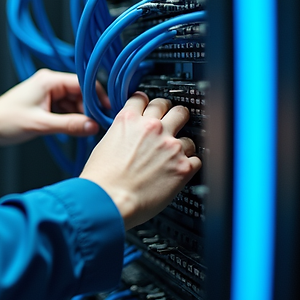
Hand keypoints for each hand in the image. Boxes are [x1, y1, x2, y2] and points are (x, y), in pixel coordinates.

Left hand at [0, 68, 104, 150]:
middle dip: (89, 109)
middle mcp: (50, 83)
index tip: (108, 112)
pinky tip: (73, 130)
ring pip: (74, 103)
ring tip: (85, 130)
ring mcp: (47, 93)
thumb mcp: (40, 124)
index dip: (98, 97)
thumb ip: (69, 125)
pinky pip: (65, 109)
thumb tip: (93, 126)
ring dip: (80, 116)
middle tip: (97, 126)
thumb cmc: (5, 120)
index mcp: (49, 80)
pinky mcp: (45, 103)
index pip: (83, 83)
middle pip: (81, 93)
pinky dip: (70, 119)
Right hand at [79, 92, 201, 228]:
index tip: (150, 109)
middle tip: (171, 124)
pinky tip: (180, 170)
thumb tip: (129, 136)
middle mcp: (152, 128)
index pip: (143, 99)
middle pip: (172, 107)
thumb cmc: (102, 179)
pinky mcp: (183, 166)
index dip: (147, 104)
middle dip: (172, 114)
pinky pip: (197, 158)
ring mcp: (170, 146)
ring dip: (182, 143)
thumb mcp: (103, 144)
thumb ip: (122, 133)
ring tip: (174, 155)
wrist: (110, 200)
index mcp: (129, 120)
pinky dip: (190, 164)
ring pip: (189, 133)